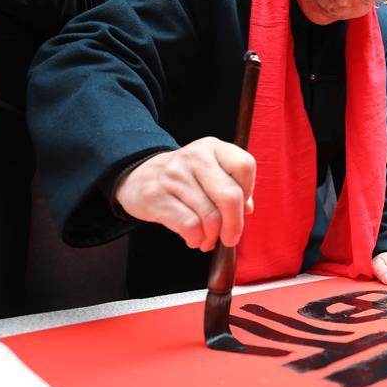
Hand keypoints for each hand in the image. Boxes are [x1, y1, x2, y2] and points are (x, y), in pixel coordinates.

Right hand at [114, 137, 254, 251]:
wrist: (138, 176)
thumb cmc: (185, 178)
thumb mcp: (210, 171)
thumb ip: (233, 186)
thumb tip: (248, 209)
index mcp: (213, 147)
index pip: (245, 166)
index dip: (248, 191)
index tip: (240, 206)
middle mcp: (194, 157)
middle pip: (230, 196)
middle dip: (234, 224)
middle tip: (231, 237)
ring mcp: (174, 176)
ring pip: (210, 216)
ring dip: (213, 236)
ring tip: (209, 239)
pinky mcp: (157, 197)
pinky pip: (190, 226)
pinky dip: (197, 238)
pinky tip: (195, 238)